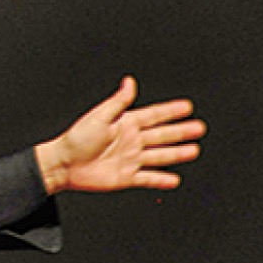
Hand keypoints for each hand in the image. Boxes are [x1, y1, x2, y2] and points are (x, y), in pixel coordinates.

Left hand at [35, 77, 205, 193]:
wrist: (63, 165)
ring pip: (159, 156)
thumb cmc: (75, 139)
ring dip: (177, 153)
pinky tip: (173, 179)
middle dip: (181, 131)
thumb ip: (118, 101)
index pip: (153, 115)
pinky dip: (161, 180)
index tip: (186, 106)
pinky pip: (148, 179)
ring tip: (194, 150)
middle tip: (198, 127)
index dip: (170, 111)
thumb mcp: (99, 116)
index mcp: (124, 123)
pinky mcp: (126, 177)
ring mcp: (129, 159)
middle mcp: (130, 141)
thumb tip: (129, 82)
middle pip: (162, 135)